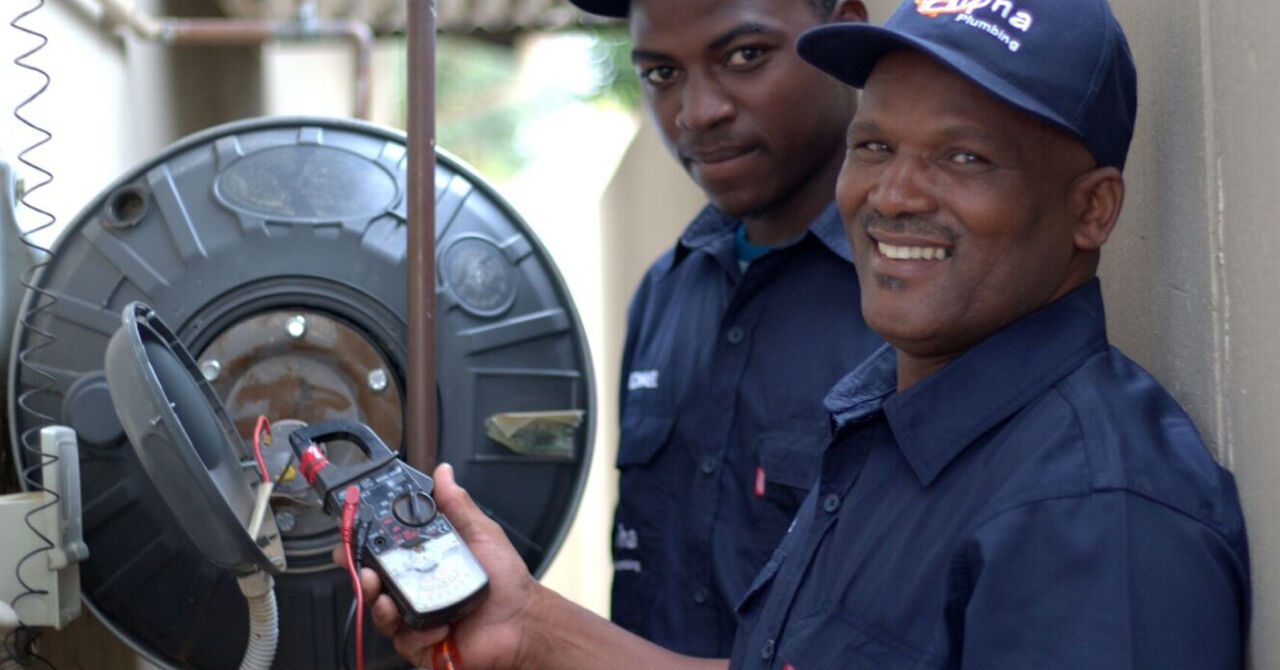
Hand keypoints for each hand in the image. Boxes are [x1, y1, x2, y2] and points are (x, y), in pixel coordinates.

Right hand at [333, 463, 538, 668]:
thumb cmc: (505, 580)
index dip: (365, 545)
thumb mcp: (481, 534)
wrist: (523, 621)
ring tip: (383, 596)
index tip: (353, 536)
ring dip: (377, 603)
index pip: (385, 551)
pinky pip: (405, 639)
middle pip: (374, 583)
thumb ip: (458, 505)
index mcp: (424, 561)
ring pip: (382, 612)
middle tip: (364, 570)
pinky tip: (435, 625)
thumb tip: (443, 473)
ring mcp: (416, 616)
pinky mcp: (422, 643)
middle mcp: (416, 588)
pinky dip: (415, 631)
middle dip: (361, 576)